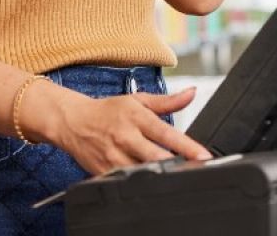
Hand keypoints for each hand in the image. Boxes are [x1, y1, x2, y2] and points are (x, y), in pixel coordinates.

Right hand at [52, 88, 211, 175]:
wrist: (74, 122)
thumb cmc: (109, 111)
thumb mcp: (139, 100)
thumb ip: (168, 101)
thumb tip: (192, 93)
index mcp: (136, 118)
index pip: (166, 134)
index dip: (186, 146)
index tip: (203, 155)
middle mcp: (125, 138)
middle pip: (155, 157)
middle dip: (176, 165)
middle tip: (195, 169)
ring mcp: (114, 158)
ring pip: (141, 173)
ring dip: (159, 176)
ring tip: (176, 176)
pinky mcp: (104, 173)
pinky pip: (125, 182)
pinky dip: (140, 184)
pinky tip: (151, 183)